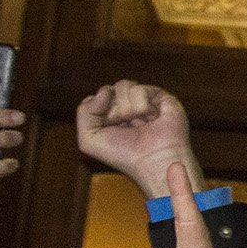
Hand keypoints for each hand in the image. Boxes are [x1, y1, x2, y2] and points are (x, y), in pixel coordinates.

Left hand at [75, 80, 198, 198]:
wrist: (153, 162)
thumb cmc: (124, 155)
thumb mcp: (88, 139)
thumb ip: (85, 112)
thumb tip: (105, 90)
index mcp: (111, 116)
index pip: (97, 97)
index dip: (97, 108)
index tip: (107, 126)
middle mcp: (128, 106)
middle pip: (108, 90)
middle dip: (112, 111)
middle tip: (124, 126)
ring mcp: (145, 101)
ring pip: (122, 86)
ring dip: (125, 108)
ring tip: (137, 123)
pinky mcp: (162, 97)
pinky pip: (139, 89)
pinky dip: (140, 105)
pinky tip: (150, 118)